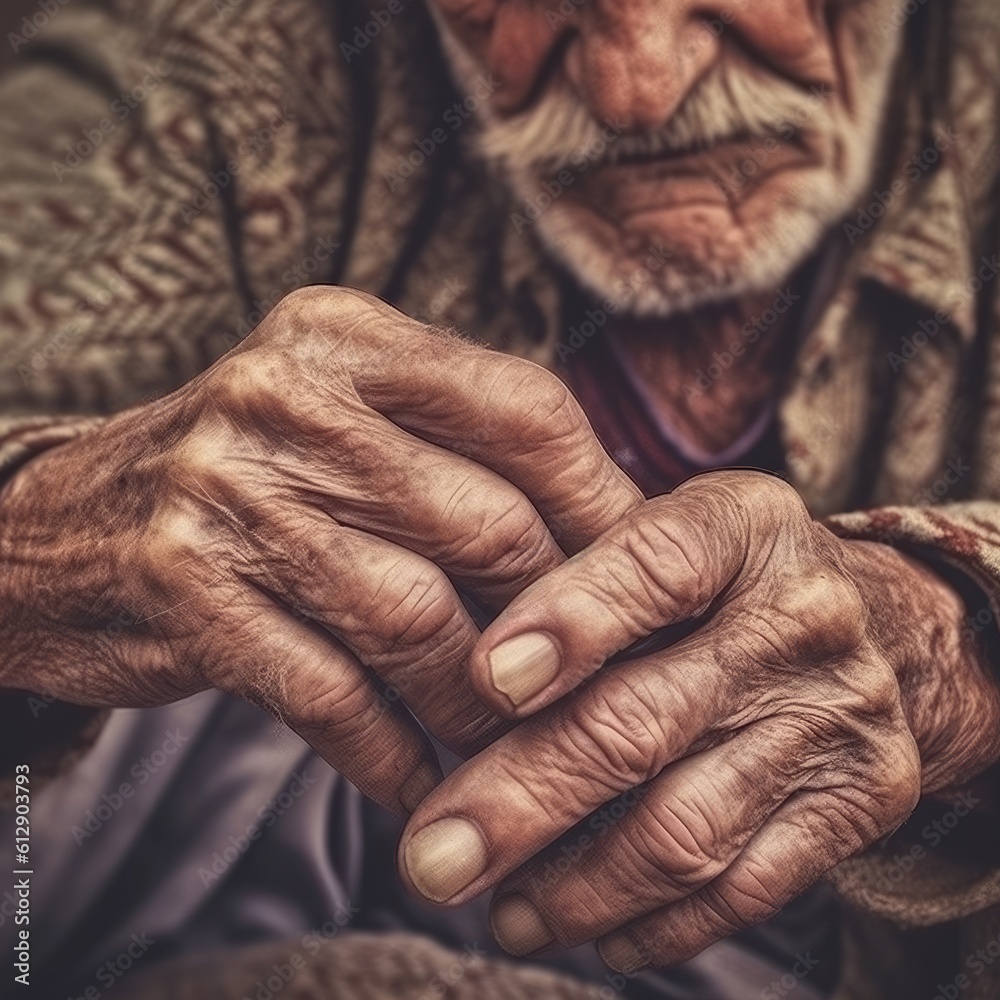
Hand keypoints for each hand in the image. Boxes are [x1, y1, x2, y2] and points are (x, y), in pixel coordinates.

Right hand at [0, 285, 639, 812]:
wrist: (58, 528)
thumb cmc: (246, 479)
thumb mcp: (340, 420)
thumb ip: (453, 450)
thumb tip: (608, 532)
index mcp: (346, 335)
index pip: (525, 409)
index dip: (602, 501)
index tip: (642, 574)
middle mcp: (286, 395)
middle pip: (486, 520)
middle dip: (556, 620)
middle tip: (596, 680)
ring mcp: (227, 489)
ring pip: (416, 618)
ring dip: (480, 705)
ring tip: (516, 750)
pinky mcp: (184, 588)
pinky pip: (332, 693)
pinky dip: (392, 753)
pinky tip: (427, 786)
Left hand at [398, 471, 999, 967]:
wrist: (886, 630)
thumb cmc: (728, 582)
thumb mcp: (671, 539)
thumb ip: (579, 586)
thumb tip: (456, 685)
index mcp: (740, 525)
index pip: (655, 564)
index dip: (569, 620)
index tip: (486, 681)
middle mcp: (798, 614)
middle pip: (645, 720)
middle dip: (523, 800)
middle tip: (431, 861)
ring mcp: (836, 714)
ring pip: (687, 828)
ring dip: (577, 888)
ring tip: (501, 913)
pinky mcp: (859, 803)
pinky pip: (747, 887)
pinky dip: (657, 925)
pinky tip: (594, 933)